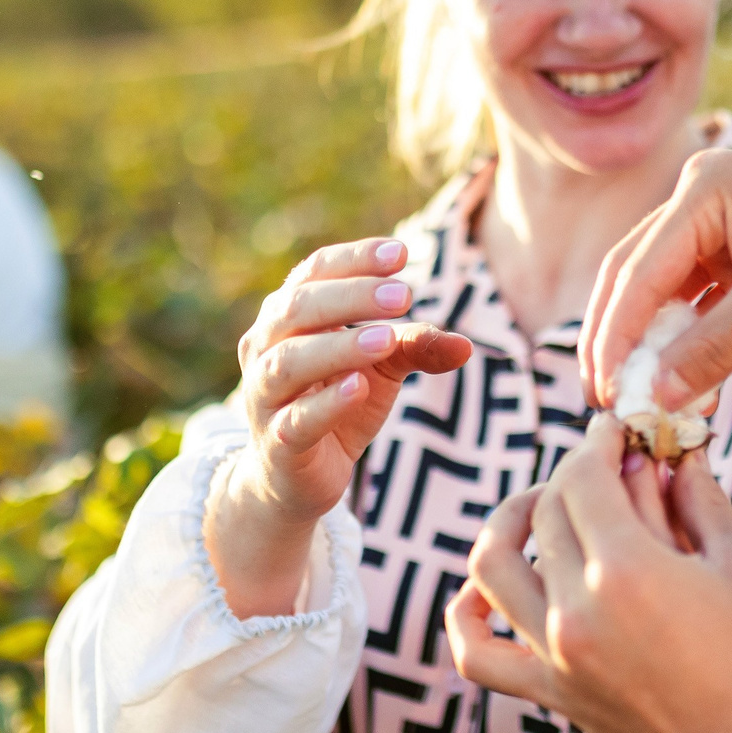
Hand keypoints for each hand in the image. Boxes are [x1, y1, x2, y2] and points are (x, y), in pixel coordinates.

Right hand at [210, 238, 471, 614]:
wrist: (296, 479)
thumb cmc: (337, 404)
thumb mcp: (382, 370)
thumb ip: (414, 348)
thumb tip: (466, 346)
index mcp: (288, 316)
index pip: (314, 272)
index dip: (355, 259)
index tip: (402, 253)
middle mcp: (265, 348)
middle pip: (299, 308)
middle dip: (352, 297)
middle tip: (404, 294)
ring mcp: (265, 396)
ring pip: (290, 361)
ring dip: (339, 346)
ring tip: (386, 338)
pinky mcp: (278, 443)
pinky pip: (297, 419)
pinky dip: (327, 402)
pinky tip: (359, 386)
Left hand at [446, 418, 731, 732]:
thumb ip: (702, 500)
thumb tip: (676, 451)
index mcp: (628, 572)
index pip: (583, 477)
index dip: (597, 442)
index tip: (616, 432)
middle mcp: (576, 611)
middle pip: (545, 512)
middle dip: (574, 474)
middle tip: (607, 466)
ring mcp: (554, 655)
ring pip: (493, 566)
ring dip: (511, 522)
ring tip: (544, 509)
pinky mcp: (548, 693)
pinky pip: (477, 652)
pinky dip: (466, 613)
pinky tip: (484, 589)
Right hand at [578, 149, 731, 411]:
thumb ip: (711, 349)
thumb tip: (655, 397)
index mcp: (704, 188)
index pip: (636, 271)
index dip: (614, 336)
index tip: (603, 392)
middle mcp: (705, 197)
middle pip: (638, 275)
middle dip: (620, 338)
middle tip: (604, 398)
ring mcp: (727, 224)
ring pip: (669, 291)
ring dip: (655, 343)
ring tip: (641, 398)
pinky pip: (704, 299)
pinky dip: (693, 339)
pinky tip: (687, 383)